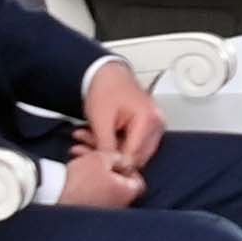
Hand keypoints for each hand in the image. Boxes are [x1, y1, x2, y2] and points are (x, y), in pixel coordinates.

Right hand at [54, 155, 145, 212]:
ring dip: (94, 171)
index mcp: (127, 192)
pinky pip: (91, 193)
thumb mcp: (102, 158)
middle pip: (118, 182)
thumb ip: (119, 158)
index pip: (137, 180)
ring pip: (103, 185)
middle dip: (107, 166)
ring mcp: (103, 211)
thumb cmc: (80, 179)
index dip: (127, 166)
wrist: (53, 196)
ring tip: (79, 159)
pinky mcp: (87, 212)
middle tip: (95, 157)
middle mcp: (118, 205)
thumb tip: (125, 162)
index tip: (115, 159)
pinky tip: (74, 172)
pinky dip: (86, 182)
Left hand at [74, 58, 170, 172]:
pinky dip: (112, 143)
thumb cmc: (106, 88)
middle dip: (109, 155)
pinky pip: (131, 143)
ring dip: (108, 149)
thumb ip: (106, 146)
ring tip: (85, 139)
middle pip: (135, 155)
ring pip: (131, 151)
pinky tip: (95, 137)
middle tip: (85, 149)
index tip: (96, 164)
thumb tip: (111, 166)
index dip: (113, 163)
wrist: (106, 74)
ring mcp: (153, 126)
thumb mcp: (101, 120)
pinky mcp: (147, 127)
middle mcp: (156, 124)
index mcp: (148, 120)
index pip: (134, 155)